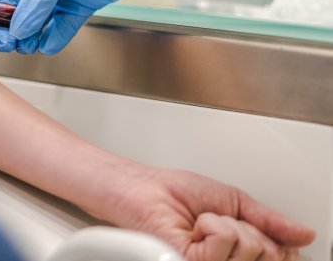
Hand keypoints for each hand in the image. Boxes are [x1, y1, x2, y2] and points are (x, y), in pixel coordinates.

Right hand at [0, 0, 199, 53]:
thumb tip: (20, 27)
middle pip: (6, 8)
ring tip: (26, 45)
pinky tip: (49, 43)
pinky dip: (53, 39)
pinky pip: (59, 28)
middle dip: (1, 28)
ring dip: (25, 37)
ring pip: (30, 22)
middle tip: (5, 42)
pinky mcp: (79, 6)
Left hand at [110, 167, 315, 260]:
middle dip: (247, 227)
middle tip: (215, 219)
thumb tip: (302, 234)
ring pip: (249, 250)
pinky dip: (212, 226)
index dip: (272, 238)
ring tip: (200, 222)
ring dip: (225, 224)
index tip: (246, 222)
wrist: (141, 190)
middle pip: (269, 255)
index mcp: (239, 249)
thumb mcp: (233, 201)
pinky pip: (225, 243)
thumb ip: (269, 220)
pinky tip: (193, 228)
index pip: (279, 256)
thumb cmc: (175, 192)